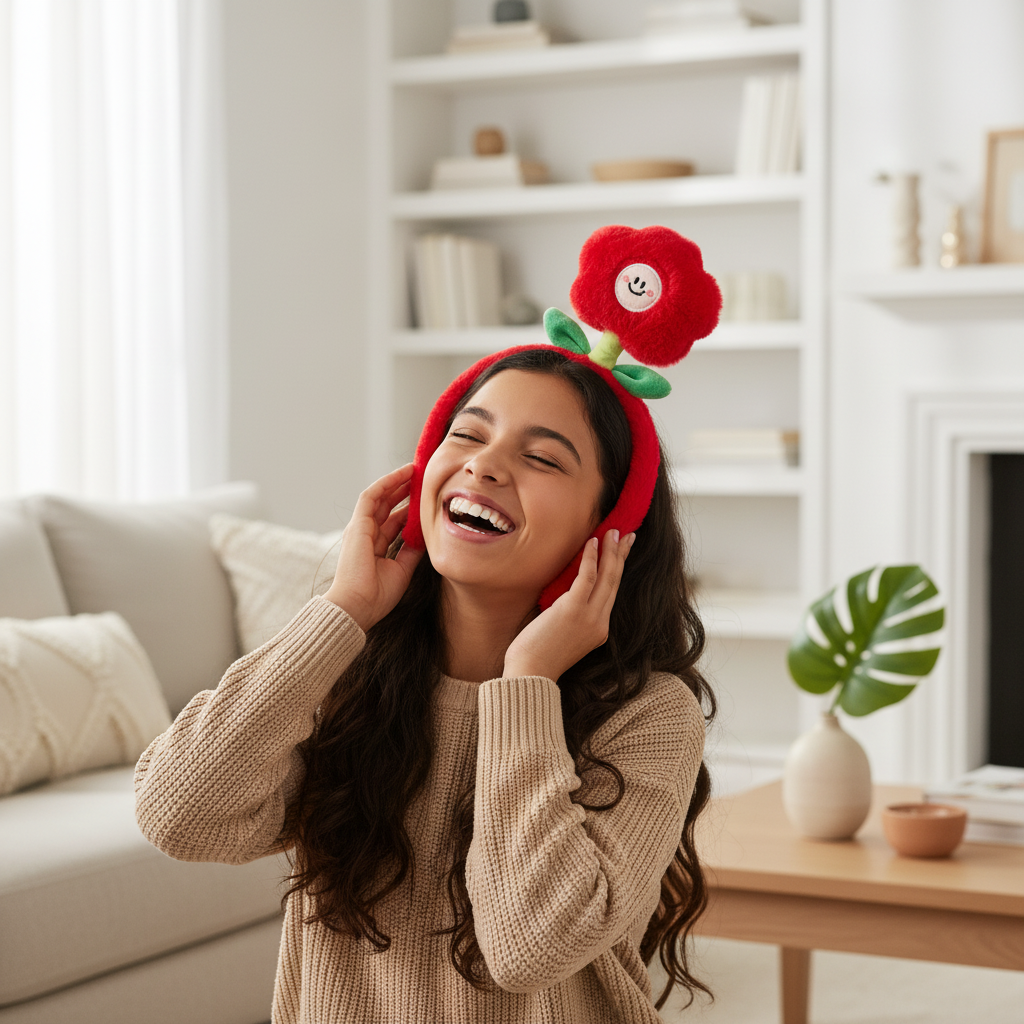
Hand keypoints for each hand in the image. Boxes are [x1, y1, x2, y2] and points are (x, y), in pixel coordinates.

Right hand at [324, 463, 424, 631]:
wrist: (358, 606)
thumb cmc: (378, 595)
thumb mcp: (403, 569)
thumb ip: (412, 550)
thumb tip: (427, 536)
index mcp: (375, 547)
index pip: (395, 521)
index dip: (410, 508)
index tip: (427, 498)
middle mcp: (367, 534)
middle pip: (388, 506)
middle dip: (405, 490)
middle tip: (424, 477)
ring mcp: (361, 528)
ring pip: (381, 497)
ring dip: (398, 481)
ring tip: (417, 469)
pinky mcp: (358, 523)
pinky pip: (373, 496)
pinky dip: (388, 482)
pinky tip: (404, 473)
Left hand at [502, 529, 634, 680]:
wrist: (530, 674)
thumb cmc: (537, 656)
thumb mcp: (563, 634)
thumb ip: (571, 616)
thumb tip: (566, 595)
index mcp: (599, 630)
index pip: (612, 593)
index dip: (618, 569)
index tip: (623, 551)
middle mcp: (600, 622)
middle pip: (615, 581)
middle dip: (621, 555)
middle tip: (627, 533)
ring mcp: (589, 617)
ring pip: (607, 577)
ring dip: (611, 551)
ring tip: (614, 531)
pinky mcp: (573, 610)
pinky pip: (587, 577)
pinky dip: (591, 558)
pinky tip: (593, 542)